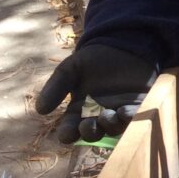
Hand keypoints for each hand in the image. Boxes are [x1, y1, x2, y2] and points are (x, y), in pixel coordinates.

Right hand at [35, 44, 158, 143]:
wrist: (120, 44)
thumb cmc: (92, 58)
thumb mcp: (70, 69)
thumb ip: (55, 87)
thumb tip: (40, 110)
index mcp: (79, 111)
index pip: (70, 130)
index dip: (68, 134)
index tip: (68, 132)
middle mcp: (98, 116)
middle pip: (92, 133)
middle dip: (90, 132)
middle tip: (89, 123)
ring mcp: (118, 112)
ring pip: (114, 128)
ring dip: (110, 126)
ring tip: (108, 115)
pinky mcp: (138, 105)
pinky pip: (135, 117)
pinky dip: (130, 117)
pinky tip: (124, 111)